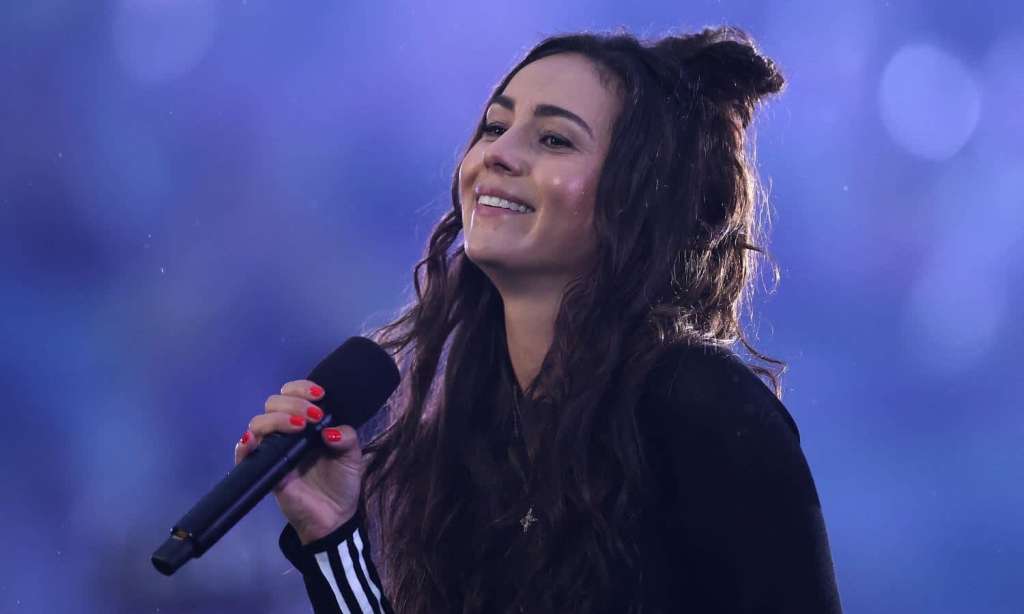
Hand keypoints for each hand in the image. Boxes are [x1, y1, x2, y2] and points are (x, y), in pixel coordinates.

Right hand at [235, 380, 363, 543]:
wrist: (336, 516)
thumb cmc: (342, 481)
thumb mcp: (352, 455)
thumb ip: (346, 437)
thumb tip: (328, 431)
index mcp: (307, 423)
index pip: (293, 394)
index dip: (301, 388)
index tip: (319, 395)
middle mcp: (287, 432)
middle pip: (273, 404)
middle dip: (293, 404)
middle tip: (313, 417)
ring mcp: (274, 451)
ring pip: (259, 423)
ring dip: (276, 419)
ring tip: (298, 428)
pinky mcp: (266, 471)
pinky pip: (245, 455)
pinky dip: (244, 446)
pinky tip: (252, 442)